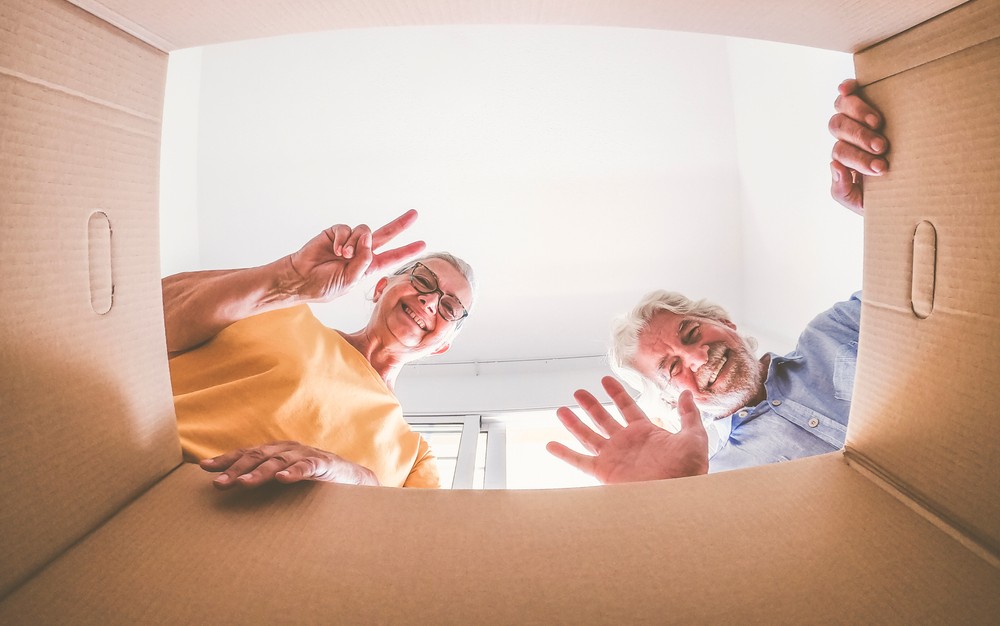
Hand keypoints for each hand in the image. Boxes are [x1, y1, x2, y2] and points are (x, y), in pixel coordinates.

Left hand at [200, 440, 379, 489]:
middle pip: (257, 456)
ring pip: (278, 462)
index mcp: (277, 451)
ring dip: (259, 473)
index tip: (205, 468)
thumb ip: (264, 477)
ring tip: (243, 484)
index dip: (227, 459)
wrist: (353, 478)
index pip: (247, 453)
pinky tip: (282, 479)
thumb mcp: (285, 476)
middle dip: (236, 469)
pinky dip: (293, 472)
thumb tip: (232, 486)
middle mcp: (288, 449)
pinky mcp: (324, 465)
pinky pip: (307, 467)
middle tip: (219, 484)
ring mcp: (306, 455)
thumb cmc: (313, 479)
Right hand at [285, 209, 425, 301]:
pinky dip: (343, 239)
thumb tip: (368, 239)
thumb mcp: (349, 281)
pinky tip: (336, 249)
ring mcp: (349, 241)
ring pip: (365, 231)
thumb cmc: (324, 285)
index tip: (422, 244)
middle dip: (400, 224)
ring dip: (356, 243)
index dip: (407, 251)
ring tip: (344, 255)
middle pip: (385, 235)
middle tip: (415, 214)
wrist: (300, 278)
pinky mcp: (336, 233)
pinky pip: (347, 229)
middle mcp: (361, 252)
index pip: (391, 257)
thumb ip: (363, 262)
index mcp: (367, 266)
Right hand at [546, 377, 708, 483]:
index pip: (627, 407)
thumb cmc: (689, 470)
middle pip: (603, 419)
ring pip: (588, 436)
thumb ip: (688, 415)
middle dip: (591, 405)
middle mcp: (626, 443)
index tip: (605, 379)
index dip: (616, 393)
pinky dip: (564, 453)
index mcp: (645, 432)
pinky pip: (579, 461)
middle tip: (579, 392)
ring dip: (574, 423)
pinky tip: (550, 444)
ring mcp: (613, 457)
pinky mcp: (604, 472)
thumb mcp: (694, 437)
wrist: (677, 496)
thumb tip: (686, 393)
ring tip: (561, 410)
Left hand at [828, 79, 888, 214]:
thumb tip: (834, 165)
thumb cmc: (883, 194)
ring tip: (878, 123)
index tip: (882, 167)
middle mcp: (845, 136)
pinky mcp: (866, 102)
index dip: (858, 159)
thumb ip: (842, 189)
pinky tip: (848, 89)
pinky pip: (848, 92)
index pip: (841, 153)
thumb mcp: (860, 201)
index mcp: (843, 158)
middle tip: (882, 146)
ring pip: (842, 109)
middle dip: (860, 138)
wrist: (908, 189)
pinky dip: (847, 89)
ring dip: (859, 114)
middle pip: (838, 128)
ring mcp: (854, 118)